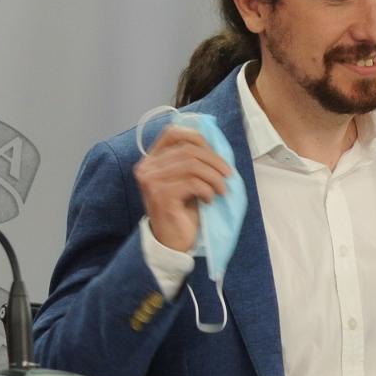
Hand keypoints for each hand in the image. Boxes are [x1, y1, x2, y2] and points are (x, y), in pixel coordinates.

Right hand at [133, 125, 231, 252]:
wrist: (172, 242)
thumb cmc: (183, 210)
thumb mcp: (188, 179)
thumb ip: (192, 160)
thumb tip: (216, 142)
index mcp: (151, 159)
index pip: (173, 133)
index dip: (198, 138)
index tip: (216, 156)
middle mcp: (146, 168)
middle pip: (188, 149)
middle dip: (215, 161)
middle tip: (228, 176)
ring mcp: (151, 182)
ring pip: (192, 165)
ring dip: (214, 178)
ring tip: (221, 190)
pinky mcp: (160, 196)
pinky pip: (193, 183)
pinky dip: (208, 190)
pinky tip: (209, 200)